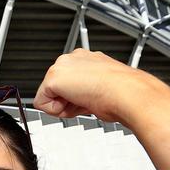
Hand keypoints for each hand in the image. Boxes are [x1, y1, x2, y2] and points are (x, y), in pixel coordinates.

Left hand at [33, 49, 169, 124]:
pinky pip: (41, 104)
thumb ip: (87, 90)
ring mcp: (62, 66)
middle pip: (55, 89)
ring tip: (86, 101)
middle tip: (89, 101)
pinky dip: (57, 111)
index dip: (77, 98)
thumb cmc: (123, 94)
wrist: (128, 93)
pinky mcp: (53, 78)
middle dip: (68, 102)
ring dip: (65, 106)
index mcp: (87, 59)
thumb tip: (82, 100)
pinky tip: (77, 103)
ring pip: (48, 96)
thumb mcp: (103, 88)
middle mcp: (73, 58)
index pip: (68, 83)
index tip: (91, 98)